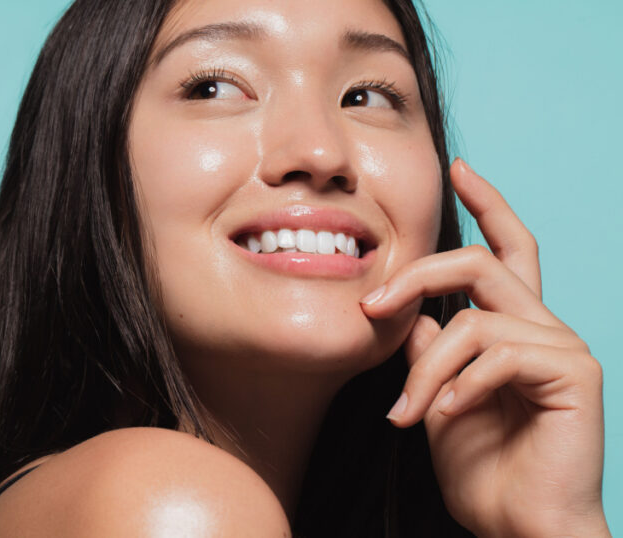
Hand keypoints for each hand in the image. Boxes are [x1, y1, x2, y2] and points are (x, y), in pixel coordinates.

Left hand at [359, 159, 607, 536]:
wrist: (518, 525)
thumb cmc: (483, 470)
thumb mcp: (437, 397)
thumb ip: (428, 350)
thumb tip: (406, 312)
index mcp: (513, 328)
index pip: (506, 249)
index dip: (487, 204)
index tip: (459, 168)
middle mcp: (542, 326)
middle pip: (483, 261)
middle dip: (417, 275)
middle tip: (370, 307)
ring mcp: (563, 347)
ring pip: (474, 320)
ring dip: (426, 371)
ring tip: (408, 414)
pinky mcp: (575, 372)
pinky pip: (498, 354)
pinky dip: (460, 387)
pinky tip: (447, 418)